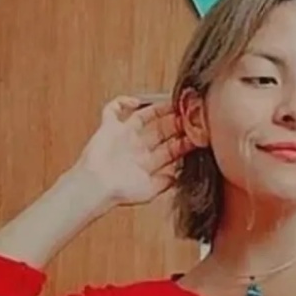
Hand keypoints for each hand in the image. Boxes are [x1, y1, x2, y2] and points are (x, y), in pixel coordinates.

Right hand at [74, 95, 194, 206]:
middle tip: (191, 112)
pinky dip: (122, 102)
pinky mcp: (108, 128)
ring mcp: (124, 136)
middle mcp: (138, 147)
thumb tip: (181, 173)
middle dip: (178, 121)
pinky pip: (113, 109)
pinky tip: (136, 101)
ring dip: (160, 109)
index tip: (199, 132)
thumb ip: (168, 181)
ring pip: (145, 116)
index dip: (186, 139)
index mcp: (149, 162)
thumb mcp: (151, 191)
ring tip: (174, 102)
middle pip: (163, 129)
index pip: (173, 146)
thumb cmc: (119, 193)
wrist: (96, 188)